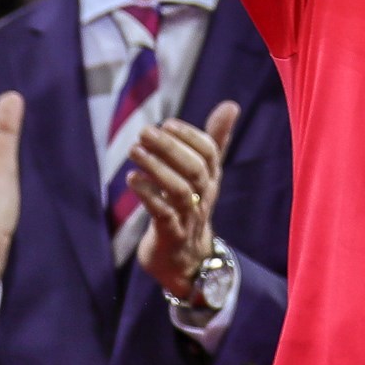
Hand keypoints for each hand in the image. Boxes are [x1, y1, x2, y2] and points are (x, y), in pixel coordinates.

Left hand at [132, 101, 239, 304]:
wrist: (186, 259)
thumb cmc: (191, 207)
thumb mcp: (203, 173)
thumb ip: (214, 139)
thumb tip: (231, 105)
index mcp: (211, 178)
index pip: (209, 153)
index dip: (190, 136)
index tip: (167, 123)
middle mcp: (204, 196)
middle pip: (194, 169)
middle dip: (169, 148)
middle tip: (144, 132)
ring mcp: (189, 217)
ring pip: (179, 190)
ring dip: (156, 168)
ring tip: (134, 151)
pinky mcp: (171, 235)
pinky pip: (162, 213)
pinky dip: (148, 194)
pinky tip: (133, 179)